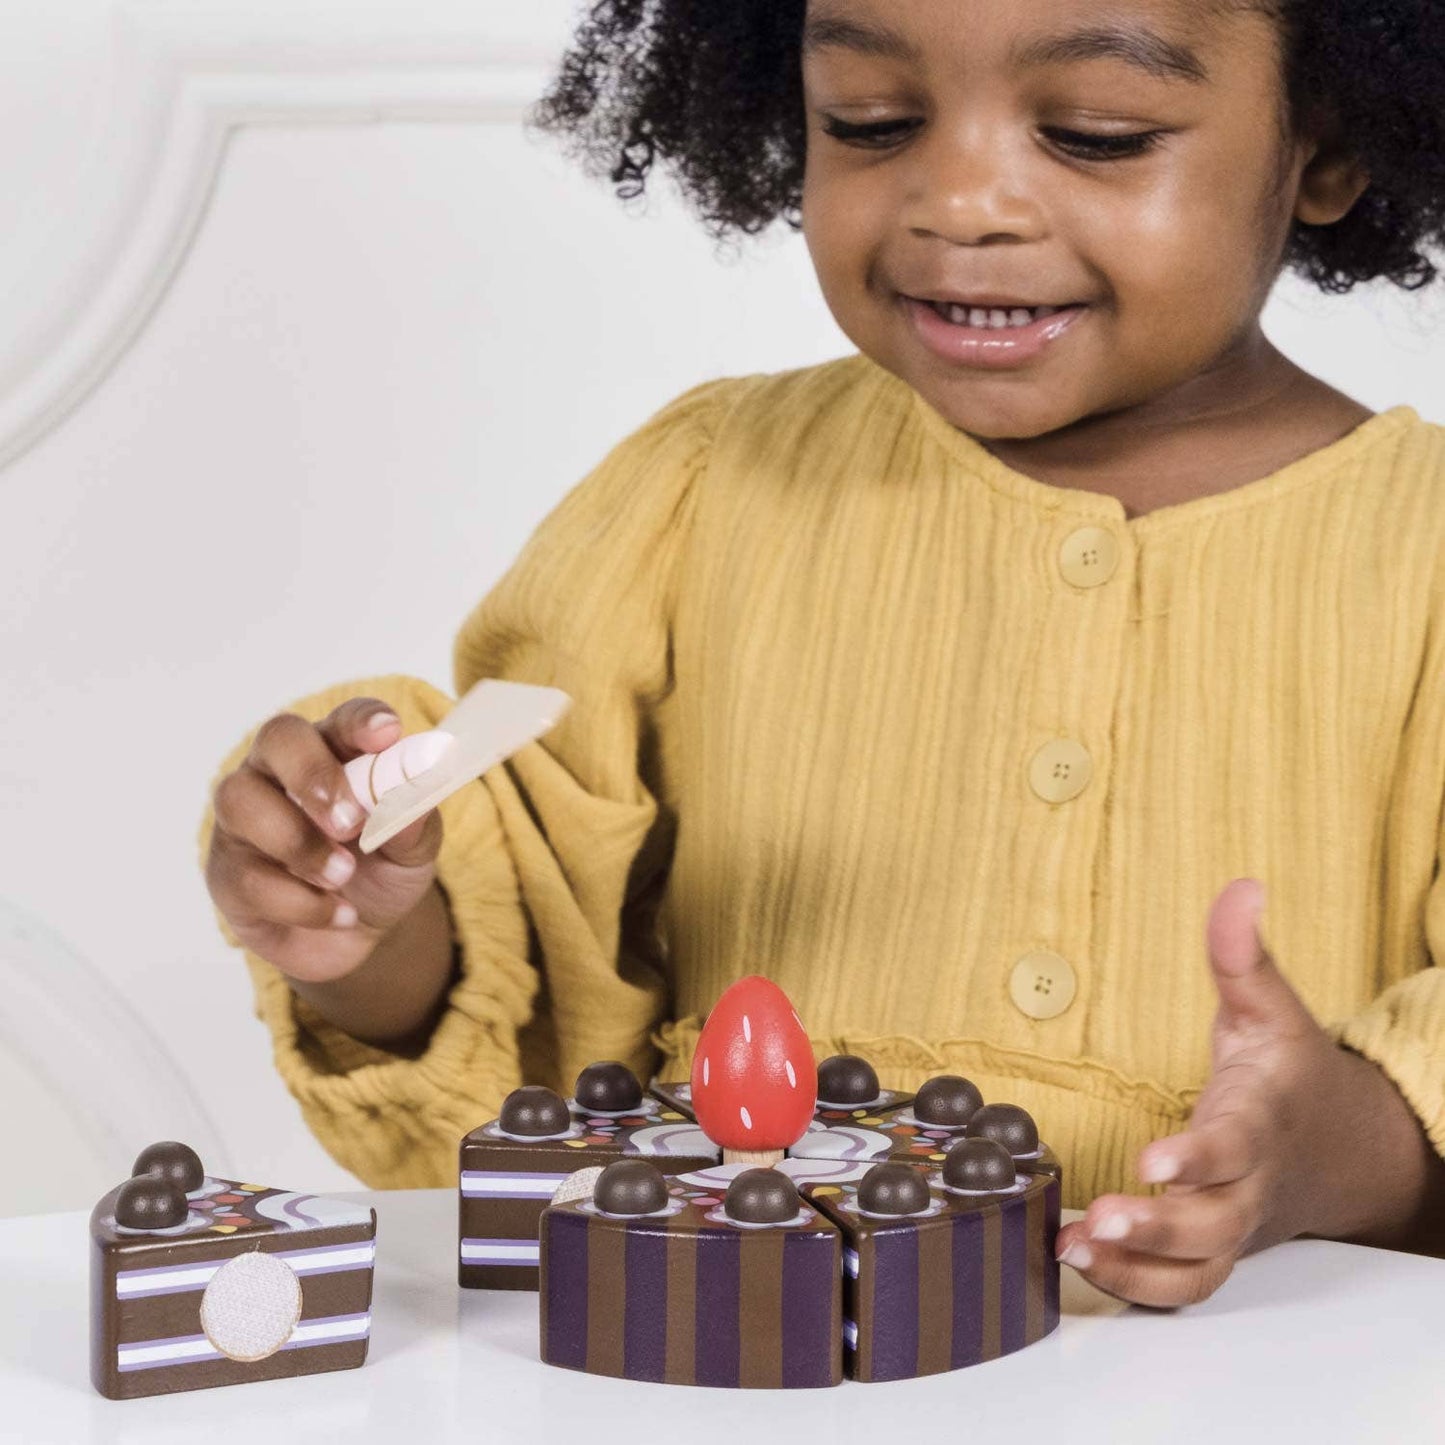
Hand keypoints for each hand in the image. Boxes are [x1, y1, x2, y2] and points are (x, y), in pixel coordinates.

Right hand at [205, 697, 444, 983]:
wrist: (358, 934)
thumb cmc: (383, 870)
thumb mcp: (413, 852)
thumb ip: (415, 825)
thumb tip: (415, 800)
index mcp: (335, 753)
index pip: (343, 720)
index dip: (361, 721)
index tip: (387, 734)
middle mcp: (280, 773)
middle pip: (277, 739)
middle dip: (312, 775)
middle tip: (350, 821)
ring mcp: (245, 821)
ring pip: (241, 803)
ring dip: (299, 842)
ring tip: (343, 875)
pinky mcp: (228, 874)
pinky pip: (247, 878)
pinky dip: (300, 902)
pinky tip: (338, 914)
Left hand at [1054, 877, 1354, 1306]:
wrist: (1338, 1148)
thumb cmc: (1288, 1074)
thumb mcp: (1270, 1007)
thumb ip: (1241, 954)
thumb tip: (1239, 887)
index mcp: (1261, 1122)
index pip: (1236, 1147)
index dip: (1199, 1158)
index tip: (1154, 1162)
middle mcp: (1250, 1184)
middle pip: (1215, 1224)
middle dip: (1160, 1225)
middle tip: (1101, 1217)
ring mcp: (1235, 1225)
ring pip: (1199, 1266)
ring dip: (1139, 1267)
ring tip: (1076, 1247)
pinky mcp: (1215, 1248)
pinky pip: (1185, 1286)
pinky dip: (1137, 1286)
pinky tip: (1079, 1260)